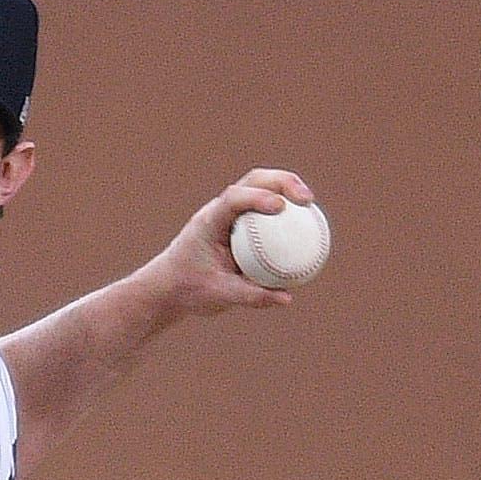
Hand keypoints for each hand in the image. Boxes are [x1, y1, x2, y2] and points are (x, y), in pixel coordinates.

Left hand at [141, 167, 315, 317]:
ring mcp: (230, 215)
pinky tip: (307, 227)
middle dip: (283, 182)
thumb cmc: (188, 290)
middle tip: (307, 199)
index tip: (281, 207)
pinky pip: (266, 213)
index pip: (233, 199)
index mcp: (209, 222)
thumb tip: (287, 298)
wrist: (169, 288)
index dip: (258, 197)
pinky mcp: (240, 224)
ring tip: (311, 204)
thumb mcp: (217, 296)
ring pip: (261, 189)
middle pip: (254, 181)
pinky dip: (286, 214)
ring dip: (287, 189)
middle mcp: (219, 211)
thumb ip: (250, 296)